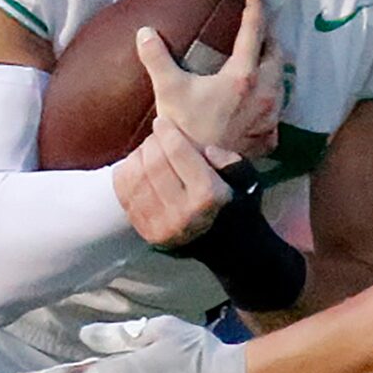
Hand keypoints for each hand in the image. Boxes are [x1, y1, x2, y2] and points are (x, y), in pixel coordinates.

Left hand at [113, 115, 235, 247]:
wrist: (227, 249)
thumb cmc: (235, 206)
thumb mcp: (247, 181)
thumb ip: (231, 161)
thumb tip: (205, 149)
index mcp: (208, 196)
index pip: (179, 153)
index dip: (167, 132)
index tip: (162, 123)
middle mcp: (182, 213)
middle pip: (154, 162)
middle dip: (153, 143)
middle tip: (158, 138)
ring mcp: (161, 224)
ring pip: (136, 176)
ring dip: (139, 156)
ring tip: (150, 153)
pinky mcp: (146, 231)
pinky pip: (124, 192)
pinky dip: (127, 173)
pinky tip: (139, 168)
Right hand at [135, 0, 279, 160]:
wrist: (201, 170)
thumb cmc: (185, 128)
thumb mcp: (168, 89)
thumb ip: (156, 57)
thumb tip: (144, 31)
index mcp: (243, 75)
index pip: (255, 33)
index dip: (256, 12)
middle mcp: (265, 92)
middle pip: (276, 54)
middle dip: (269, 38)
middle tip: (259, 30)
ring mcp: (271, 114)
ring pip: (282, 79)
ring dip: (273, 65)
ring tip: (261, 59)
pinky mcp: (271, 133)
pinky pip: (278, 106)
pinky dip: (272, 94)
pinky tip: (261, 96)